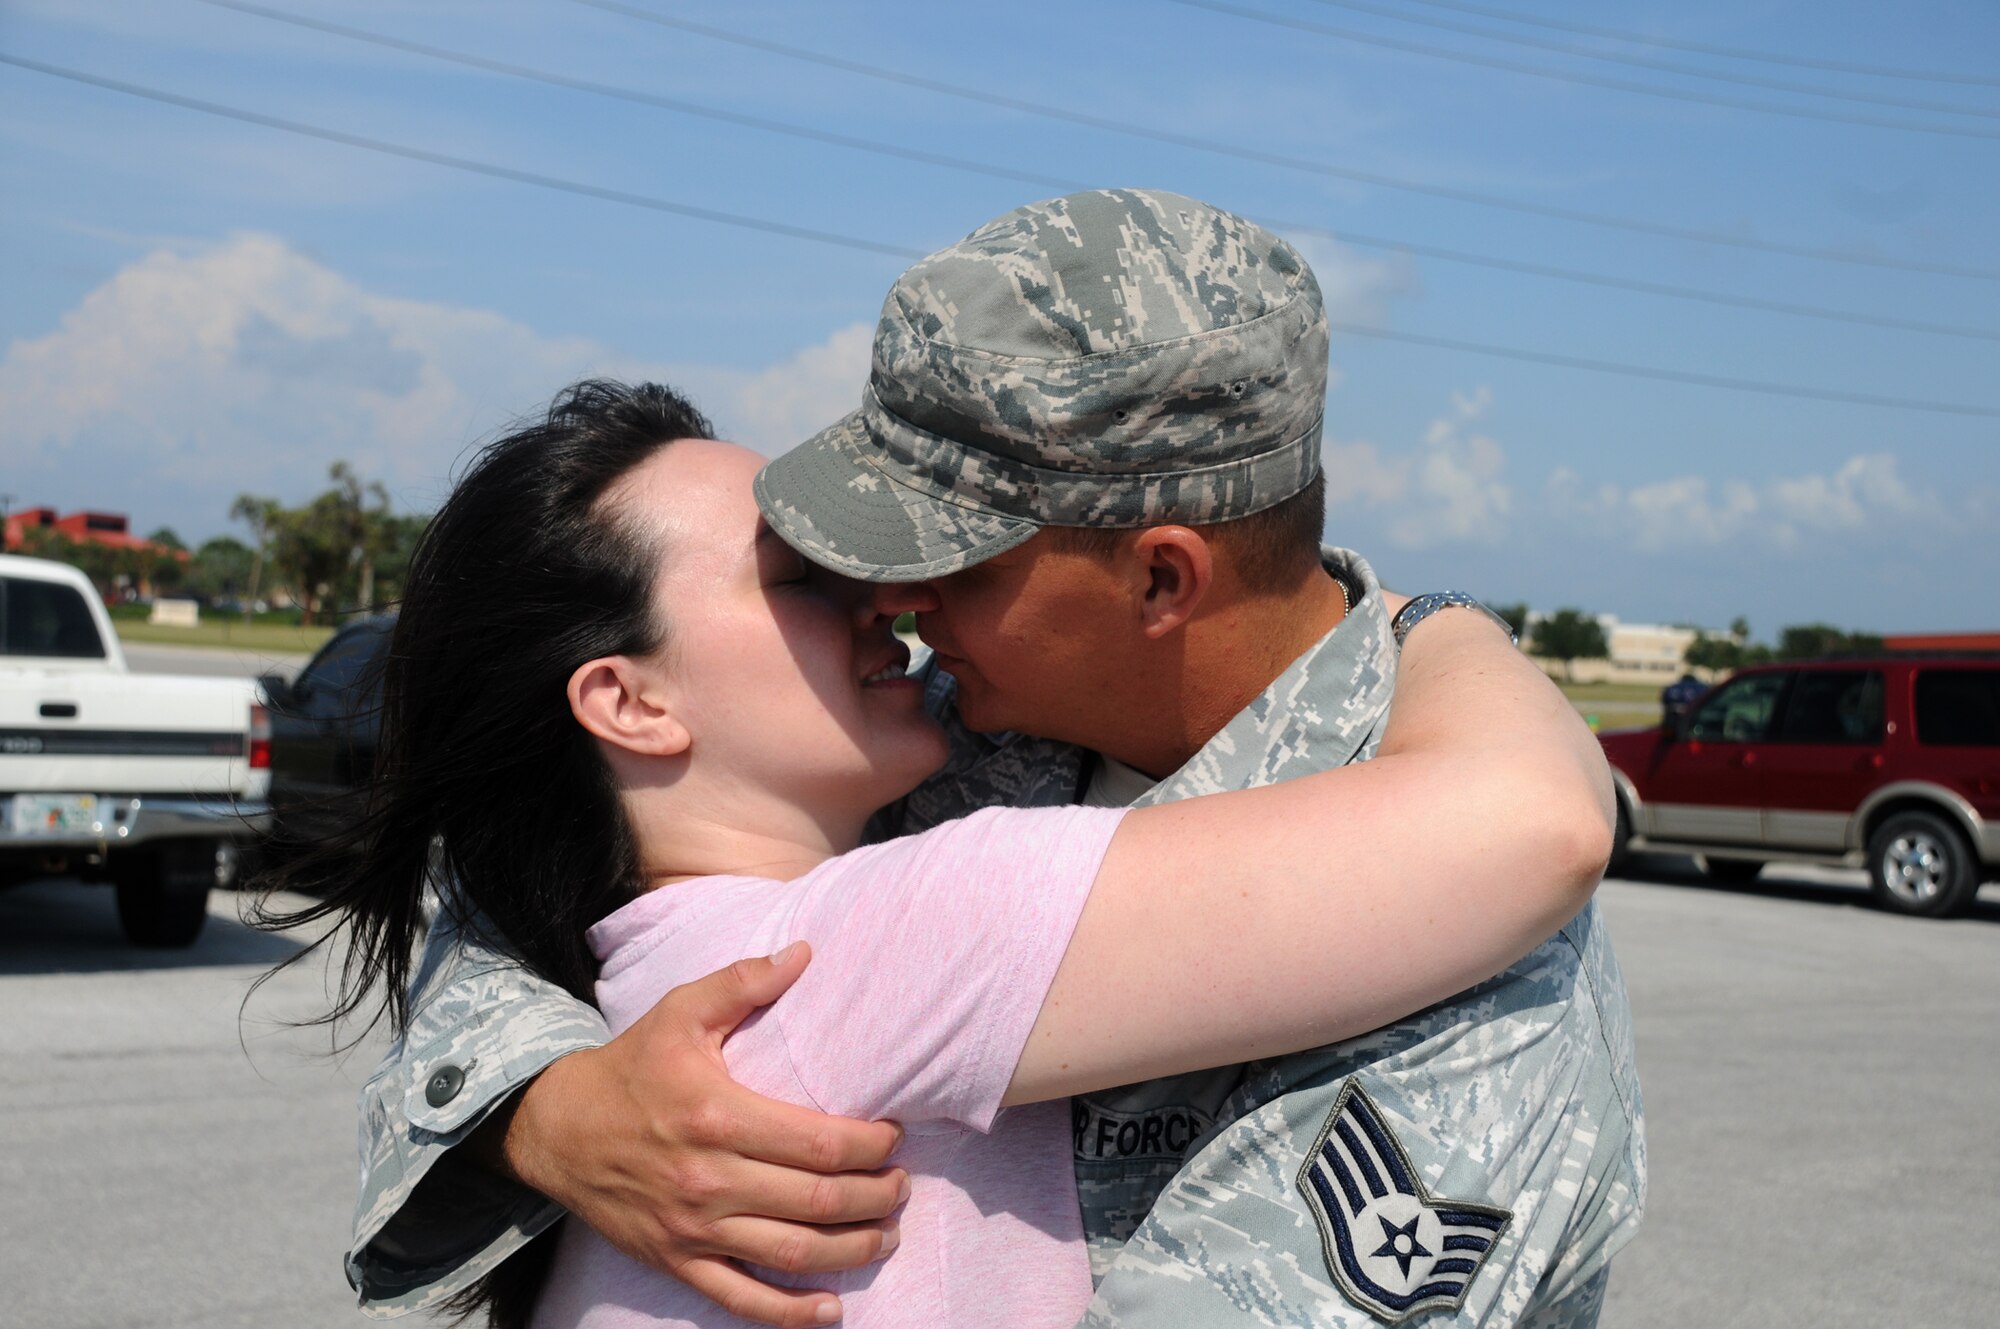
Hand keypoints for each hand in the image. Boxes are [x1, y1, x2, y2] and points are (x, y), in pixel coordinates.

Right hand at [498, 943, 906, 1326]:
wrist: (556, 1128)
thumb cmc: (631, 1067)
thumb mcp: (681, 1011)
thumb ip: (744, 982)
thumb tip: (805, 954)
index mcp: (716, 1115)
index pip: (817, 1143)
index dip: (869, 1145)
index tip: (892, 1136)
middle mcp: (708, 1179)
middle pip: (816, 1201)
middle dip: (875, 1197)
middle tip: (901, 1186)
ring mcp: (692, 1228)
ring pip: (791, 1253)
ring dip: (851, 1250)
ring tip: (887, 1234)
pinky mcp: (676, 1261)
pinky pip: (740, 1298)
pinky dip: (789, 1313)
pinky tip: (831, 1309)